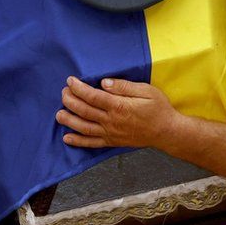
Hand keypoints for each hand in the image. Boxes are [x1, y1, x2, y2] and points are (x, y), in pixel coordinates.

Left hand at [56, 76, 183, 148]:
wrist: (166, 131)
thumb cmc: (158, 108)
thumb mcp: (146, 90)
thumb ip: (124, 86)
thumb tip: (104, 82)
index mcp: (119, 106)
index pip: (92, 96)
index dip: (78, 88)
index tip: (70, 81)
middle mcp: (111, 121)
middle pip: (84, 110)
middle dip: (70, 100)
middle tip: (63, 92)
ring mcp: (111, 133)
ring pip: (84, 127)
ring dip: (69, 120)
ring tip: (58, 114)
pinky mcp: (112, 142)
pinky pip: (92, 143)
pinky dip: (78, 141)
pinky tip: (67, 138)